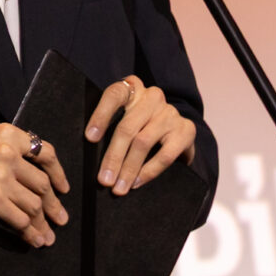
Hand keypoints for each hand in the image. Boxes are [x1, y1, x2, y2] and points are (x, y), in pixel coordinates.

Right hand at [0, 123, 69, 247]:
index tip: (63, 188)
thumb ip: (12, 155)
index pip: (45, 152)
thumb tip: (43, 183)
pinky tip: (33, 239)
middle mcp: (7, 152)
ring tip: (48, 235)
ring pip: (34, 205)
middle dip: (54, 206)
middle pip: (42, 184)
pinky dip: (30, 233)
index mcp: (7, 135)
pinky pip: (21, 220)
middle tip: (60, 219)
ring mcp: (1, 176)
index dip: (58, 173)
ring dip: (43, 224)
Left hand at [86, 75, 197, 194]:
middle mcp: (152, 97)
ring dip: (129, 169)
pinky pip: (165, 155)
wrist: (177, 130)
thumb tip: (89, 150)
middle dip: (113, 157)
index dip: (100, 116)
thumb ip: (110, 124)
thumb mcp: (125, 116)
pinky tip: (137, 182)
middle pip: (127, 127)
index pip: (113, 95)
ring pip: (143, 143)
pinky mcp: (186, 130)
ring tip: (119, 187)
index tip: (90, 138)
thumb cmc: (140, 124)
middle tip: (104, 179)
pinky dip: (149, 172)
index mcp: (132, 88)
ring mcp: (170, 113)